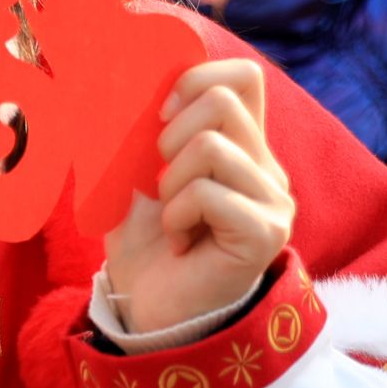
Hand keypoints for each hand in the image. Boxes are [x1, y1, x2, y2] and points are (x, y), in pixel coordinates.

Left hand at [104, 59, 293, 334]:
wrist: (147, 310)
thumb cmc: (143, 244)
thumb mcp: (130, 176)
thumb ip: (135, 131)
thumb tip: (114, 80)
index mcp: (239, 146)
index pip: (243, 77)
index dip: (195, 78)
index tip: (159, 115)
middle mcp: (266, 168)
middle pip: (222, 101)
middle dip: (169, 137)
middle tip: (162, 185)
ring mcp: (272, 201)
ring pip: (211, 147)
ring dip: (171, 184)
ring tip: (173, 220)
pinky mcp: (265, 233)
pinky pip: (210, 194)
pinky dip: (178, 215)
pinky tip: (181, 243)